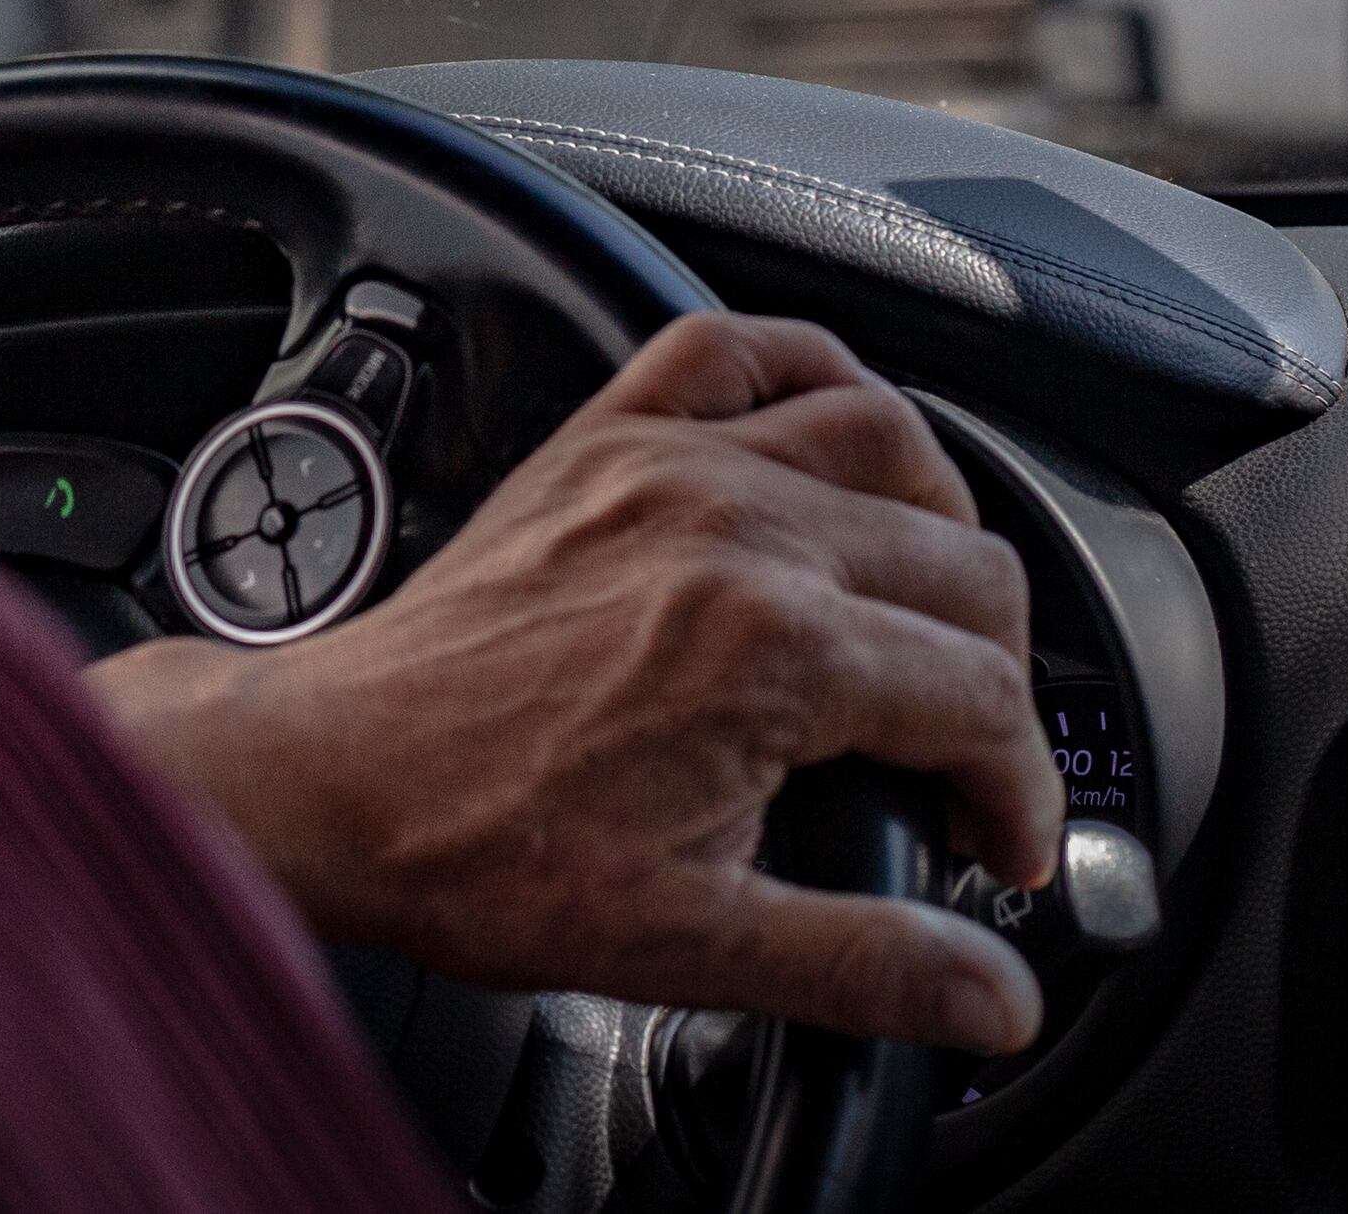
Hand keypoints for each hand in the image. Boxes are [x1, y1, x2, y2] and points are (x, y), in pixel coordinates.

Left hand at [89, 313, 1060, 1051]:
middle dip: (997, 676)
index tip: (993, 846)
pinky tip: (832, 440)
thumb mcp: (690, 944)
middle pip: (965, 566)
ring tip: (927, 617)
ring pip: (887, 435)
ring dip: (939, 524)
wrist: (330, 785)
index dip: (1017, 791)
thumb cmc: (480, 853)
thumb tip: (995, 999)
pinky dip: (811, 375)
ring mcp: (669, 463)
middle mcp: (736, 525)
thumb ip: (865, 964)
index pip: (984, 700)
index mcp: (772, 649)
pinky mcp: (607, 437)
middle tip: (960, 762)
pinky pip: (740, 348)